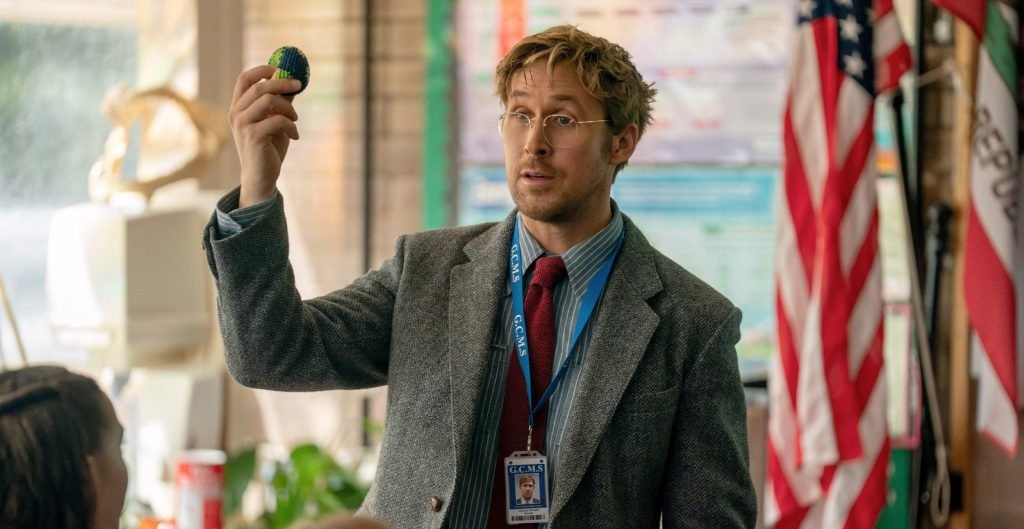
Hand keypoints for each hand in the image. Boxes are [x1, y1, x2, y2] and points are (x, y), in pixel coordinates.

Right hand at [228, 64, 300, 207]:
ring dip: (288, 108)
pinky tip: (295, 136)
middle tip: (298, 85)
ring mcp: (242, 125)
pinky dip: (291, 126)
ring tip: (295, 120)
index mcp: (238, 107)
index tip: (281, 68)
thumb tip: (292, 83)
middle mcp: (236, 114)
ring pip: (268, 101)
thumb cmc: (269, 148)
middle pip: (259, 86)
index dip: (262, 70)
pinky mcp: (253, 136)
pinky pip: (277, 120)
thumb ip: (278, 103)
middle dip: (282, 83)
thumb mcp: (274, 121)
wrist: (262, 177)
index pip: (244, 79)